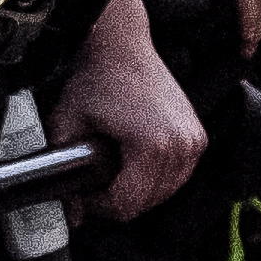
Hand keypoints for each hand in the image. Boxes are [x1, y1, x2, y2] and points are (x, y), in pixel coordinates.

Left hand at [53, 0, 207, 222]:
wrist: (122, 44)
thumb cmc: (97, 78)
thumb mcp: (67, 124)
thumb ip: (62, 171)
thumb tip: (70, 216)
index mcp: (153, 147)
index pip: (127, 205)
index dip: (99, 206)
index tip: (84, 191)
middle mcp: (180, 146)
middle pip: (148, 202)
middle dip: (118, 200)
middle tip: (95, 182)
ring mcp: (193, 141)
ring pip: (165, 192)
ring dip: (138, 191)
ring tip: (114, 171)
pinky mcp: (198, 136)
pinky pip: (178, 175)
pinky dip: (156, 177)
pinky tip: (134, 163)